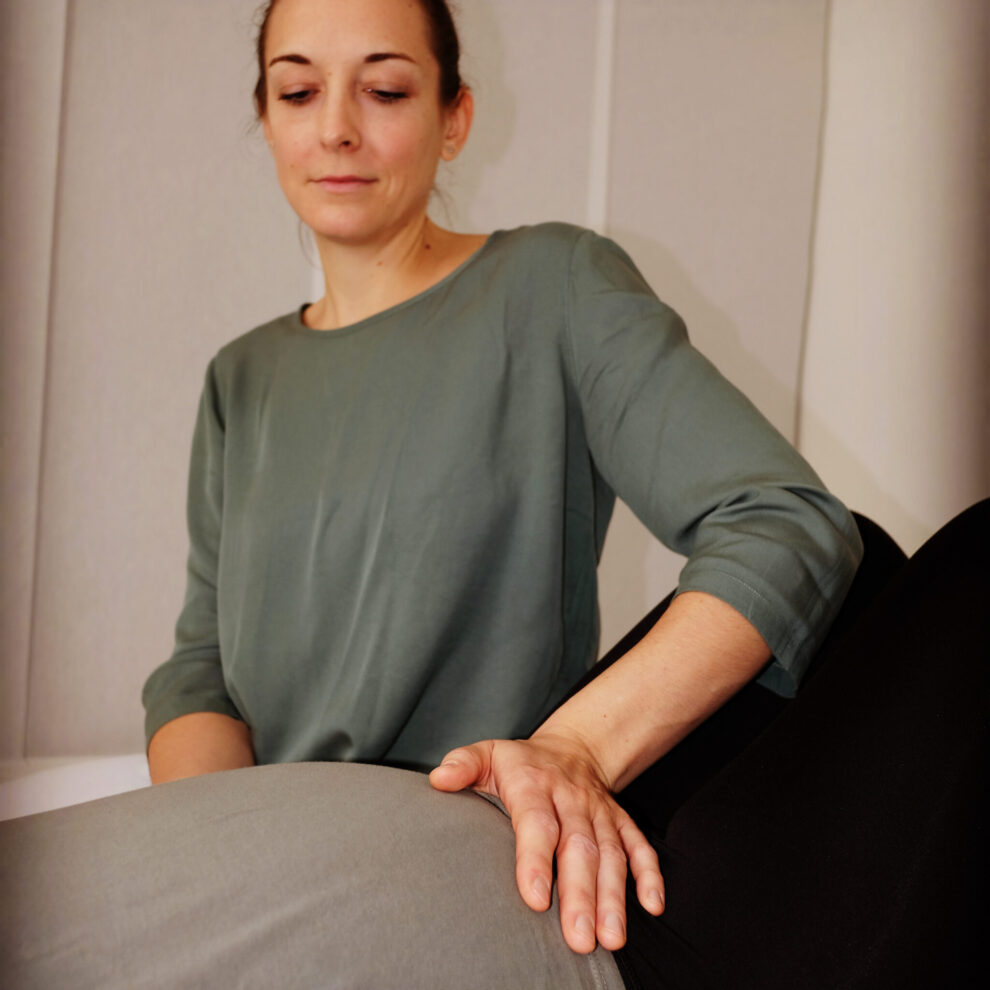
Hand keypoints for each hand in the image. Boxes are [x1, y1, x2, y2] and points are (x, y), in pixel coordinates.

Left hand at [429, 731, 663, 953]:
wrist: (574, 747)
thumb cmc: (521, 763)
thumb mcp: (488, 754)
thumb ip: (463, 765)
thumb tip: (439, 780)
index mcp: (535, 784)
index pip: (536, 822)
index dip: (536, 859)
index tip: (534, 898)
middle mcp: (572, 799)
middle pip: (579, 847)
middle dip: (581, 894)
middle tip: (578, 939)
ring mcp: (600, 812)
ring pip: (612, 854)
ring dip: (614, 897)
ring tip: (611, 939)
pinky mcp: (622, 822)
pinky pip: (641, 847)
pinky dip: (649, 874)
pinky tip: (652, 906)